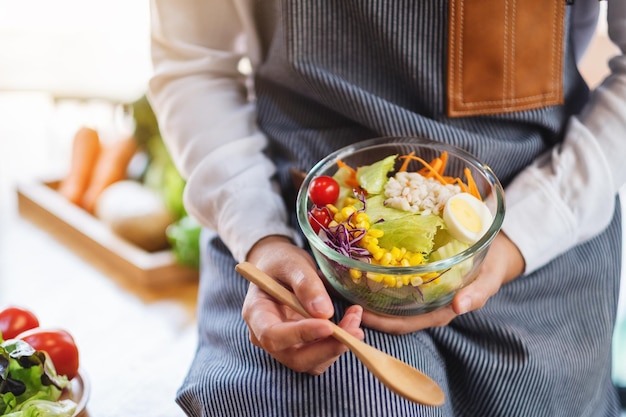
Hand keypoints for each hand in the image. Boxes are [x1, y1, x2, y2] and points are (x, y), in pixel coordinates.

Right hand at [242, 236, 364, 374]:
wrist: (281, 268)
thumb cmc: (281, 263)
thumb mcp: (292, 264)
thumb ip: (306, 284)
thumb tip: (324, 312)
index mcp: (256, 314)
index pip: (273, 336)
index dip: (301, 334)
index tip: (328, 325)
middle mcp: (266, 337)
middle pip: (295, 358)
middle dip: (327, 348)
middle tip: (355, 331)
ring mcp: (285, 345)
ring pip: (312, 363)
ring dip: (338, 346)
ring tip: (355, 318)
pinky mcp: (302, 347)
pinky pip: (322, 355)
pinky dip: (339, 344)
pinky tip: (352, 322)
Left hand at [361, 232, 524, 333]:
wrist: (495, 250)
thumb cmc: (491, 265)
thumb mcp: (489, 278)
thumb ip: (477, 293)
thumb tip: (460, 306)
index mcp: (438, 311)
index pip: (404, 324)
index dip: (381, 323)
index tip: (359, 315)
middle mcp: (425, 305)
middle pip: (390, 316)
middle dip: (367, 312)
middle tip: (342, 299)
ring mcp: (420, 293)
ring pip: (389, 301)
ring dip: (368, 296)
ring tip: (345, 284)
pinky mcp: (416, 278)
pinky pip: (393, 283)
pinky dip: (377, 279)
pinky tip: (362, 267)